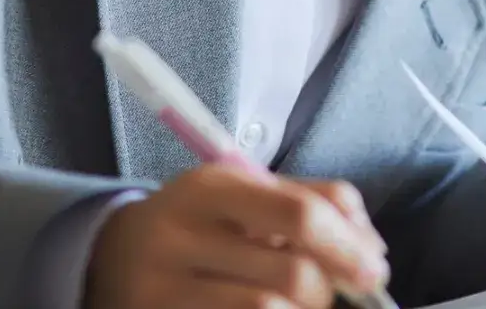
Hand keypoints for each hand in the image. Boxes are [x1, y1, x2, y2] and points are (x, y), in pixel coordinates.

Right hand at [86, 162, 390, 308]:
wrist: (109, 261)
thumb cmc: (198, 228)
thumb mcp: (241, 196)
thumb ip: (309, 201)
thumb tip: (373, 248)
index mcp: (209, 188)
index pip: (300, 213)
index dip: (350, 246)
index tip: (375, 270)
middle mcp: (180, 236)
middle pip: (294, 274)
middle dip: (330, 291)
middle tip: (332, 295)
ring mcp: (163, 290)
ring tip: (296, 305)